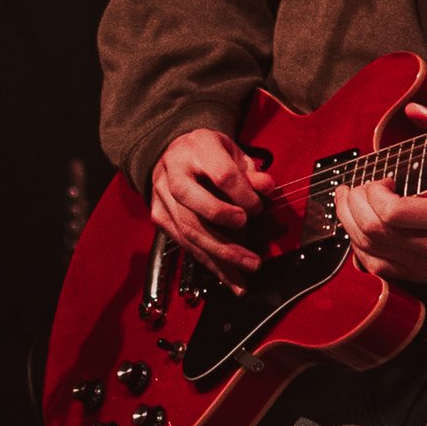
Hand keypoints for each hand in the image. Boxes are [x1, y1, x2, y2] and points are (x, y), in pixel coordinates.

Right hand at [150, 126, 277, 279]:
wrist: (174, 152)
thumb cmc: (209, 154)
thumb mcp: (233, 152)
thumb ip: (250, 172)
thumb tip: (267, 188)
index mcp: (197, 148)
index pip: (222, 176)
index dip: (244, 196)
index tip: (259, 209)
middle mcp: (174, 172)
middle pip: (196, 208)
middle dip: (226, 236)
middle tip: (253, 257)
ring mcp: (162, 196)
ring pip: (188, 232)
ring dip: (220, 258)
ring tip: (245, 274)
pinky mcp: (159, 216)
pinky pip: (184, 244)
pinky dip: (209, 263)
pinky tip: (228, 277)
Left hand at [335, 100, 426, 290]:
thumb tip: (414, 109)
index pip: (393, 213)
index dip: (374, 193)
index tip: (381, 179)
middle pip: (374, 232)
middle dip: (354, 205)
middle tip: (355, 187)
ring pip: (369, 252)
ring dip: (349, 224)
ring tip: (348, 201)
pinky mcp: (422, 279)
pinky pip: (377, 268)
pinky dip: (359, 246)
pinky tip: (358, 228)